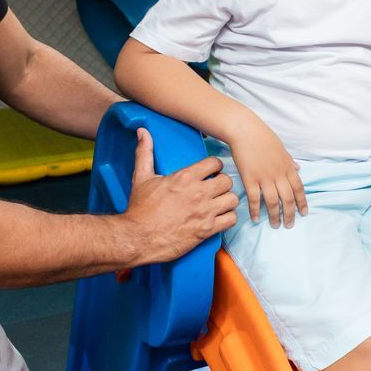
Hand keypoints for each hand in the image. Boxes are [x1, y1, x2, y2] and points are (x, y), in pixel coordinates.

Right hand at [122, 129, 236, 262]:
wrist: (137, 237)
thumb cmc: (140, 209)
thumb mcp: (141, 177)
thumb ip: (145, 153)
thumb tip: (142, 132)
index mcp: (185, 178)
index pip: (214, 163)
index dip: (215, 166)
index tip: (211, 172)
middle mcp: (198, 193)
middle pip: (227, 181)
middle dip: (222, 183)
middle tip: (216, 188)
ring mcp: (205, 212)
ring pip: (232, 200)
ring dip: (227, 201)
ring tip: (220, 203)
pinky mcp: (207, 230)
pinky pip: (231, 220)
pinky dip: (228, 218)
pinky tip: (220, 218)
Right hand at [225, 118, 306, 228]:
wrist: (245, 131)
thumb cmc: (263, 137)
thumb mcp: (282, 149)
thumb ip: (290, 161)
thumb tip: (298, 169)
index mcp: (288, 167)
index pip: (299, 189)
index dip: (302, 202)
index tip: (304, 213)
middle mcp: (278, 174)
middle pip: (287, 199)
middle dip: (290, 214)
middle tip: (289, 225)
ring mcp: (264, 177)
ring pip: (273, 202)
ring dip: (275, 215)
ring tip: (276, 225)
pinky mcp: (250, 178)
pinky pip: (254, 198)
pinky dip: (255, 210)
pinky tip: (256, 219)